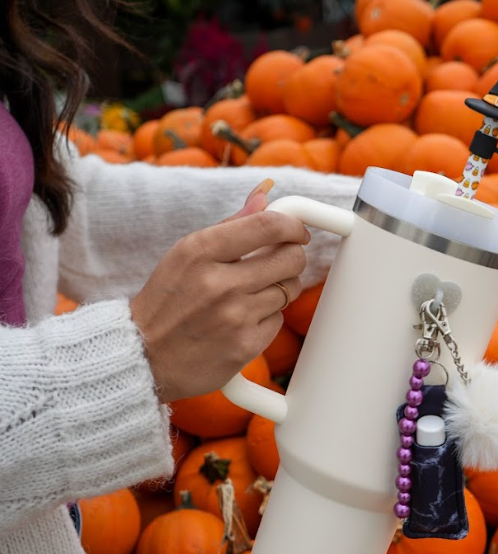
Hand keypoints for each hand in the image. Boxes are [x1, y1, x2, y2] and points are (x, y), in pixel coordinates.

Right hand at [130, 181, 308, 402]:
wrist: (145, 357)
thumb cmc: (168, 300)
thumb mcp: (186, 255)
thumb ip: (229, 226)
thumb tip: (264, 196)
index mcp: (200, 251)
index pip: (267, 226)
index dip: (292, 226)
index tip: (297, 232)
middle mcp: (219, 283)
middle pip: (290, 259)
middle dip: (291, 258)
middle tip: (279, 264)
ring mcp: (234, 317)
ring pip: (289, 290)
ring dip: (279, 290)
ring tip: (251, 296)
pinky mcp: (246, 346)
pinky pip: (278, 321)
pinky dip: (267, 319)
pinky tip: (243, 322)